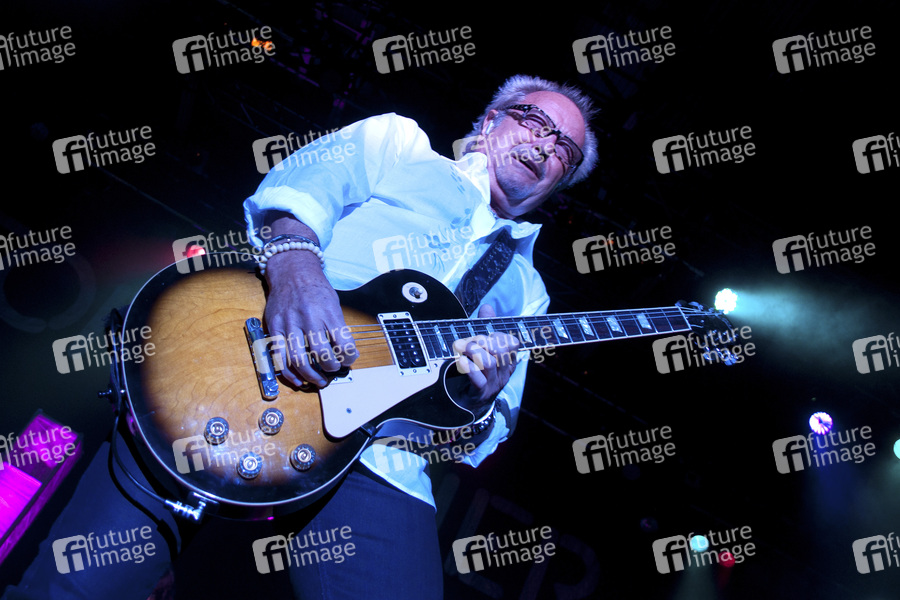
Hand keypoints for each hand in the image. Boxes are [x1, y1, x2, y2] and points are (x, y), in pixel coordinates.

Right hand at [262, 221, 356, 387]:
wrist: (292, 271)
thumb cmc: (316, 288)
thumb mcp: (334, 303)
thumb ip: (338, 327)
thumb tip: (347, 353)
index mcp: (327, 312)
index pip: (343, 343)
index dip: (349, 357)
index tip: (350, 359)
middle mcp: (308, 318)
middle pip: (320, 354)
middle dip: (330, 368)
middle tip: (333, 371)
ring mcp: (288, 323)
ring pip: (298, 359)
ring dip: (310, 376)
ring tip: (318, 381)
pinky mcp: (273, 327)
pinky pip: (279, 356)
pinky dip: (288, 373)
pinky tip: (297, 379)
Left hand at [452, 304, 519, 402]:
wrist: (470, 403)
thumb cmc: (479, 371)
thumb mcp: (484, 349)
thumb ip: (486, 327)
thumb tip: (487, 307)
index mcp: (508, 361)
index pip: (512, 343)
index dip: (499, 335)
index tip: (486, 333)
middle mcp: (504, 372)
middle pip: (501, 351)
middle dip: (483, 341)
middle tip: (469, 340)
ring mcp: (493, 384)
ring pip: (489, 363)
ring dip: (473, 351)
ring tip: (461, 347)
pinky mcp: (480, 393)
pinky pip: (478, 379)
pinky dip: (468, 367)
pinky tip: (460, 360)